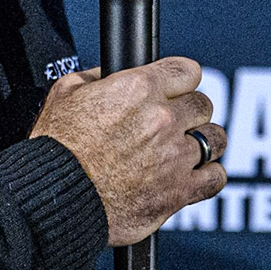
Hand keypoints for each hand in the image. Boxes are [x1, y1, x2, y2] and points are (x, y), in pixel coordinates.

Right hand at [32, 59, 226, 245]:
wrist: (54, 198)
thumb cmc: (56, 150)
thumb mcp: (66, 93)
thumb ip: (96, 77)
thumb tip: (110, 74)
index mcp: (138, 88)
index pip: (188, 71)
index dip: (181, 80)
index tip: (177, 89)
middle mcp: (162, 119)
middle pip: (203, 105)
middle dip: (189, 112)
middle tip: (173, 124)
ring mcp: (174, 156)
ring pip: (215, 139)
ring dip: (203, 142)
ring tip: (186, 150)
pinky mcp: (178, 191)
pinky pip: (215, 178)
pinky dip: (208, 176)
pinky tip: (194, 176)